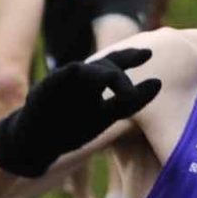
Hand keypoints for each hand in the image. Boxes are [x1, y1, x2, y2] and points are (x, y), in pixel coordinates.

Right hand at [0, 46, 161, 178]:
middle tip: (131, 90)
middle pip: (104, 64)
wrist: (37, 143)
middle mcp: (80, 79)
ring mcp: (62, 82)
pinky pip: (58, 78)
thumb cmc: (72, 128)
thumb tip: (159, 82)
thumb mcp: (107, 116)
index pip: (115, 64)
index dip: (131, 56)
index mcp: (95, 83)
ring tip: (115, 82)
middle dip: (120, 71)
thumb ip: (130, 101)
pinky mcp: (44, 90)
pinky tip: (78, 71)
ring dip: (101, 74)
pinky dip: (68, 74)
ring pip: (85, 69)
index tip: (149, 54)